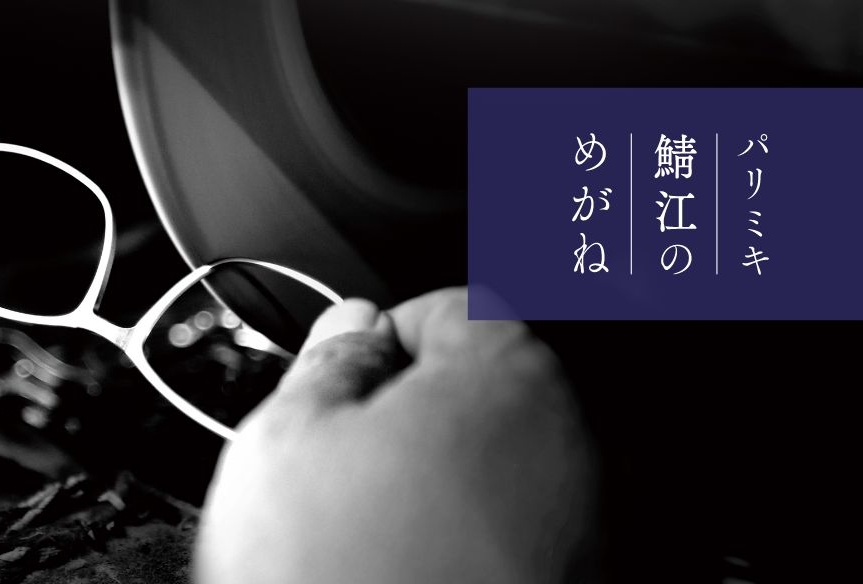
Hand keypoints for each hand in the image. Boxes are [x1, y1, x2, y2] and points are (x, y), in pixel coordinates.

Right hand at [196, 288, 597, 583]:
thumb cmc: (342, 579)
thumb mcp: (287, 439)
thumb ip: (329, 361)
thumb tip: (352, 328)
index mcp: (504, 374)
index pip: (448, 306)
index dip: (379, 339)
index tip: (346, 377)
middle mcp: (564, 442)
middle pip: (477, 389)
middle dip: (408, 413)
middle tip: (341, 463)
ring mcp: (576, 520)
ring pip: (488, 464)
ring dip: (430, 479)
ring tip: (364, 531)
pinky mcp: (568, 580)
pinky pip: (503, 529)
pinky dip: (458, 537)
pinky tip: (401, 569)